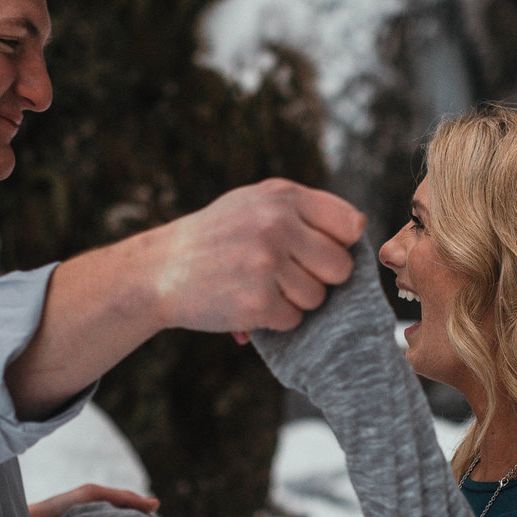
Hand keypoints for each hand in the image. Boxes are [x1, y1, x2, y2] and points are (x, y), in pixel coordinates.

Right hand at [149, 179, 364, 334]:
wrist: (158, 269)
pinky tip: (249, 304)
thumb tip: (358, 233)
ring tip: (261, 287)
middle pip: (340, 266)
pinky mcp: (256, 302)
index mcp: (281, 196)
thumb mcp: (253, 204)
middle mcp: (276, 224)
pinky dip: (275, 320)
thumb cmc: (215, 238)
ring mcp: (266, 263)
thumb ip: (302, 210)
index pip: (350, 224)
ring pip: (318, 297)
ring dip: (296, 301)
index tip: (316, 253)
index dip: (339, 245)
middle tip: (289, 276)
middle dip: (320, 278)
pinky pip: (294, 320)